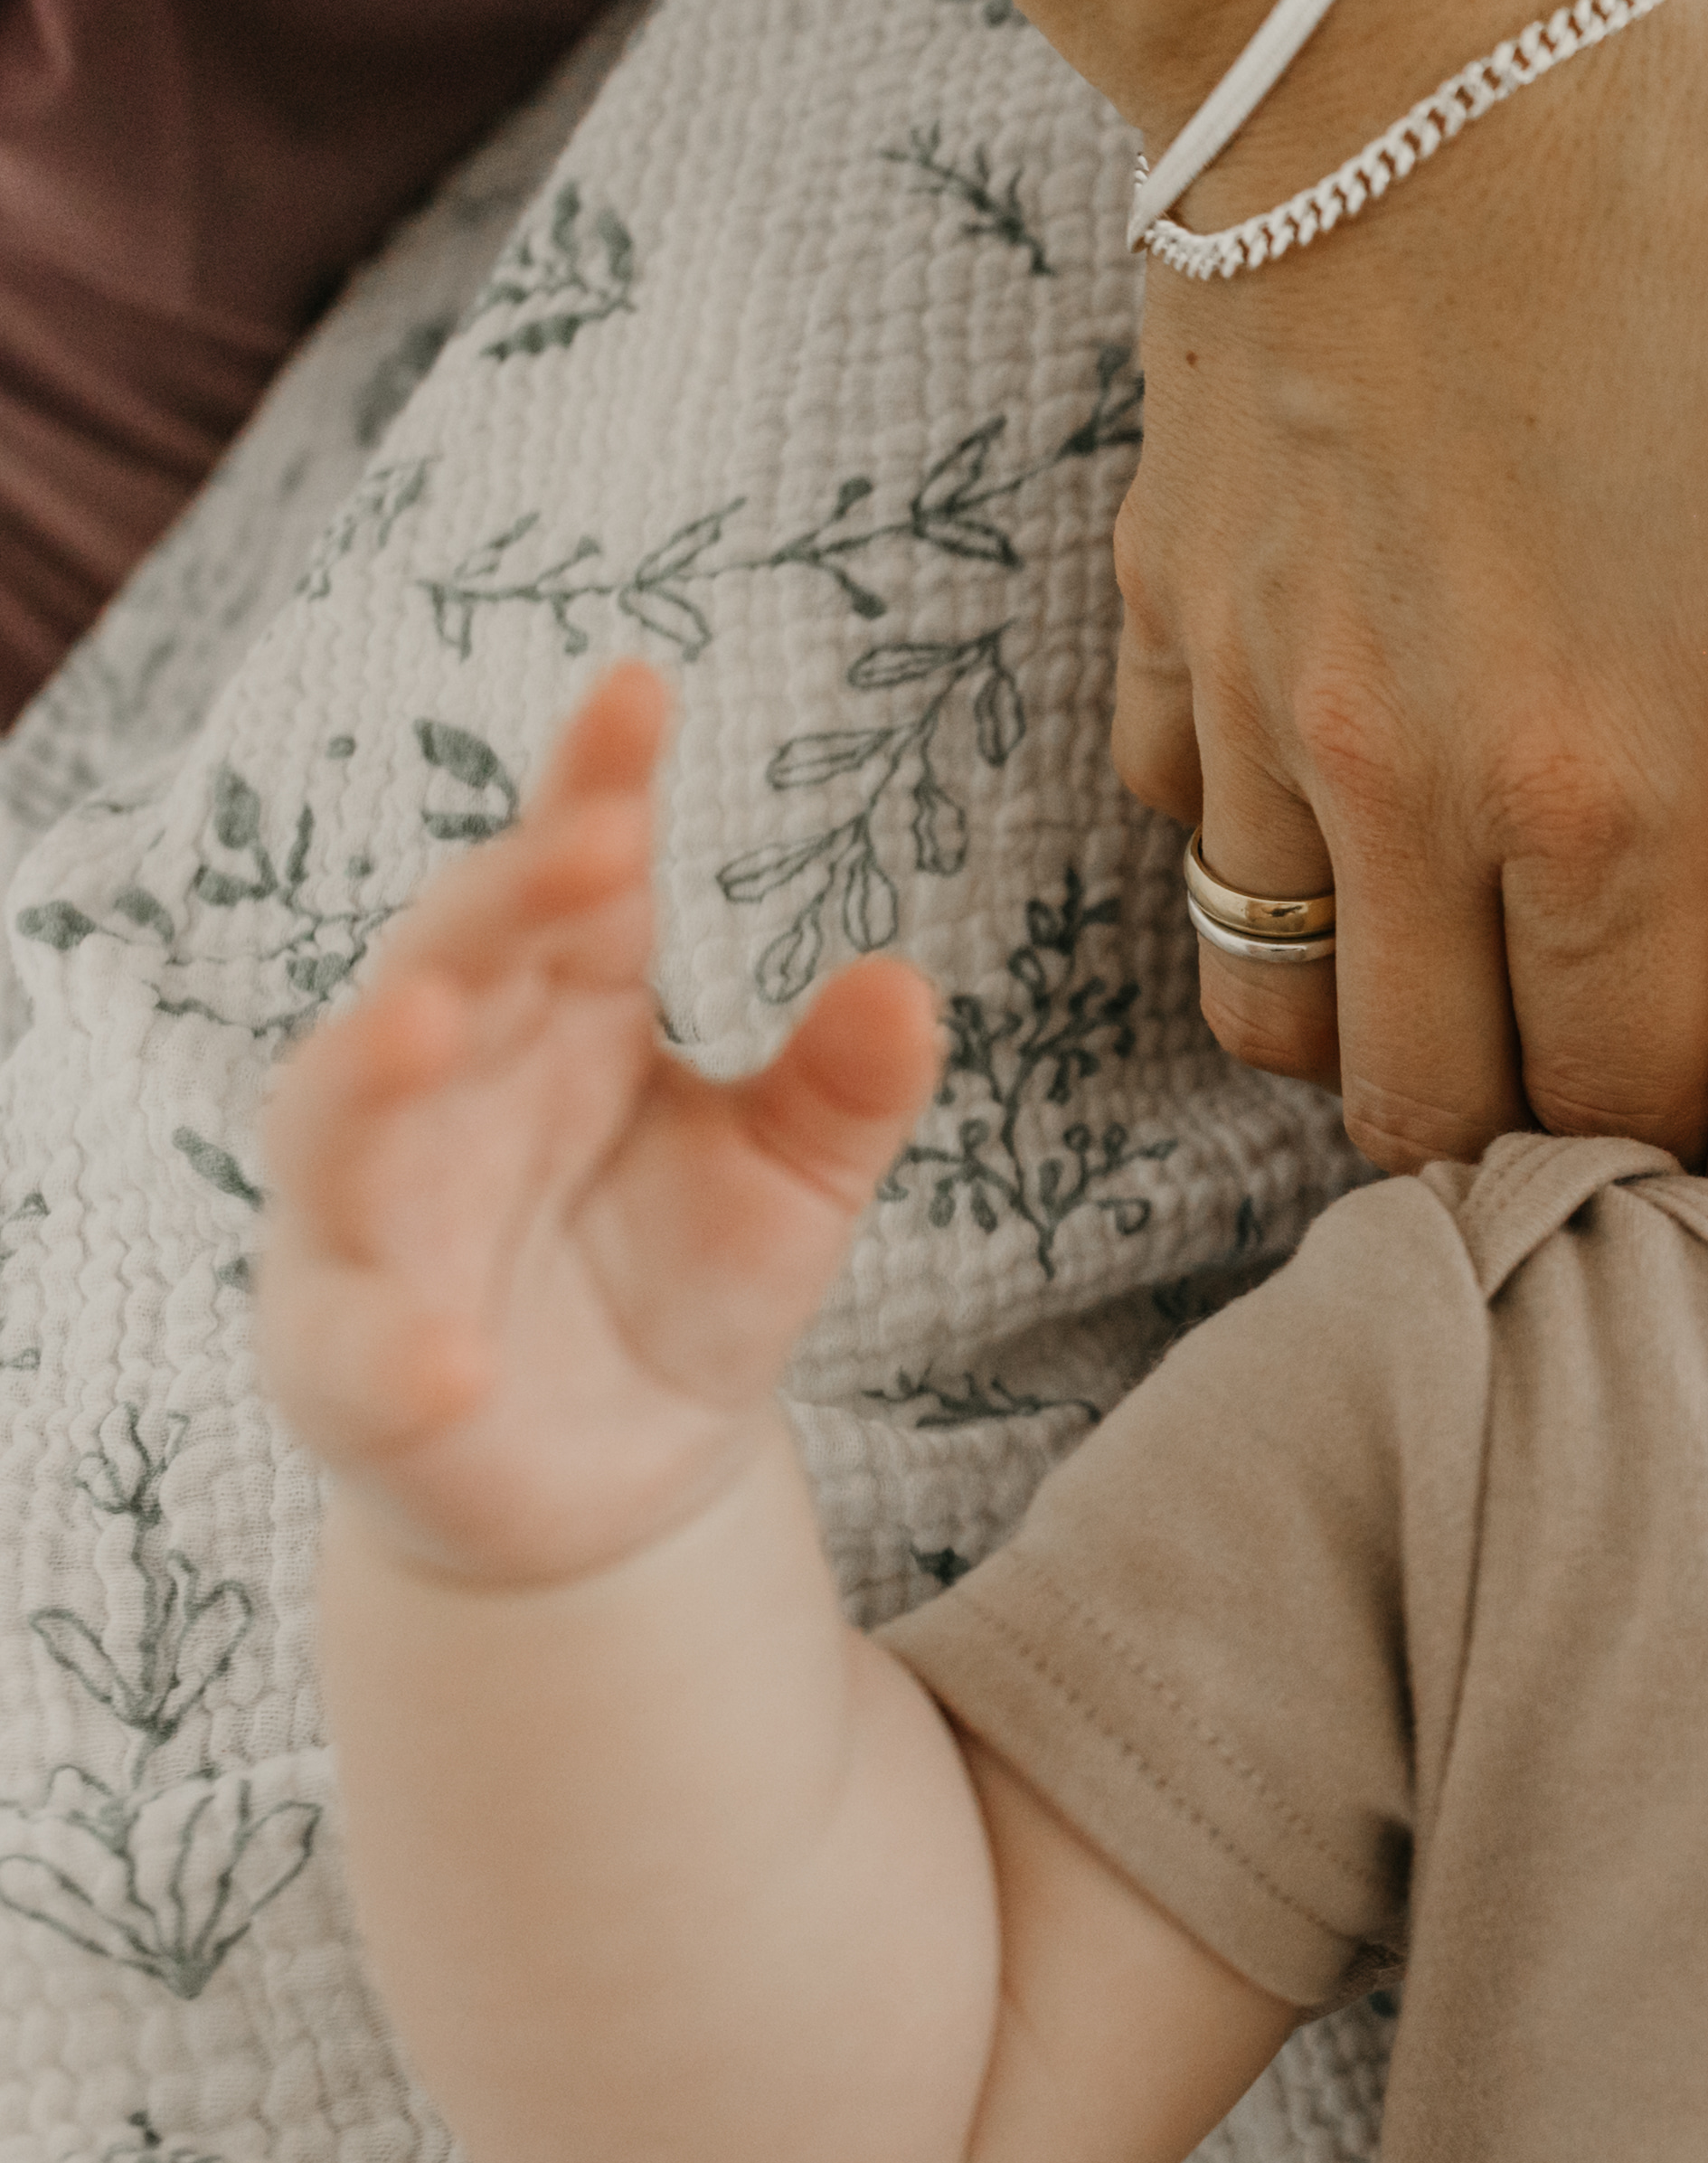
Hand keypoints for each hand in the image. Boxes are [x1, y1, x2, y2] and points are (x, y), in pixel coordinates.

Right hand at [260, 666, 944, 1589]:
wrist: (619, 1474)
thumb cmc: (687, 1281)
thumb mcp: (794, 1177)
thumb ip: (844, 1087)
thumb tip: (909, 982)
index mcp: (558, 1016)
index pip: (574, 881)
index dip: (597, 783)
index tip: (643, 689)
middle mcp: (441, 1094)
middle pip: (449, 963)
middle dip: (503, 900)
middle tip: (593, 839)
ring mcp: (376, 1229)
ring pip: (343, 1129)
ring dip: (371, 1069)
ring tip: (427, 1016)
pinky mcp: (359, 1373)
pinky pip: (361, 1353)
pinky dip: (396, 1351)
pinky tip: (451, 1356)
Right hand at [1112, 0, 1707, 1169]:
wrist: (1382, 11)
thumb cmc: (1686, 191)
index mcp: (1594, 782)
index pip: (1629, 1103)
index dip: (1704, 1136)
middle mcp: (1390, 789)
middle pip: (1426, 1104)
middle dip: (1532, 1118)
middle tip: (1635, 1041)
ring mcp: (1252, 707)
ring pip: (1276, 1008)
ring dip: (1388, 1013)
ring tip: (1506, 942)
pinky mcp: (1157, 611)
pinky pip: (1188, 835)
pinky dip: (1274, 856)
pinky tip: (1385, 773)